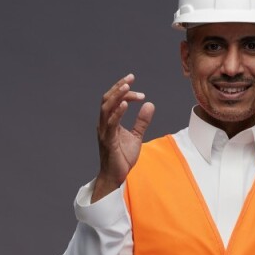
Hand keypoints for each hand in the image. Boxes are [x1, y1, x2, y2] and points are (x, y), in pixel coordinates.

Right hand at [91, 73, 154, 202]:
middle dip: (118, 87)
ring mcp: (104, 133)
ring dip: (116, 95)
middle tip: (131, 77)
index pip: (114, 100)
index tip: (138, 88)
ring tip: (127, 86)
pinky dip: (117, 112)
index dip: (124, 91)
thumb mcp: (136, 137)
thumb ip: (141, 121)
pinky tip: (125, 104)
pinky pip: (111, 124)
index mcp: (109, 122)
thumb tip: (150, 104)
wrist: (115, 177)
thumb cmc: (122, 158)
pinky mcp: (108, 141)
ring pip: (106, 108)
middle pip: (107, 99)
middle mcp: (104, 125)